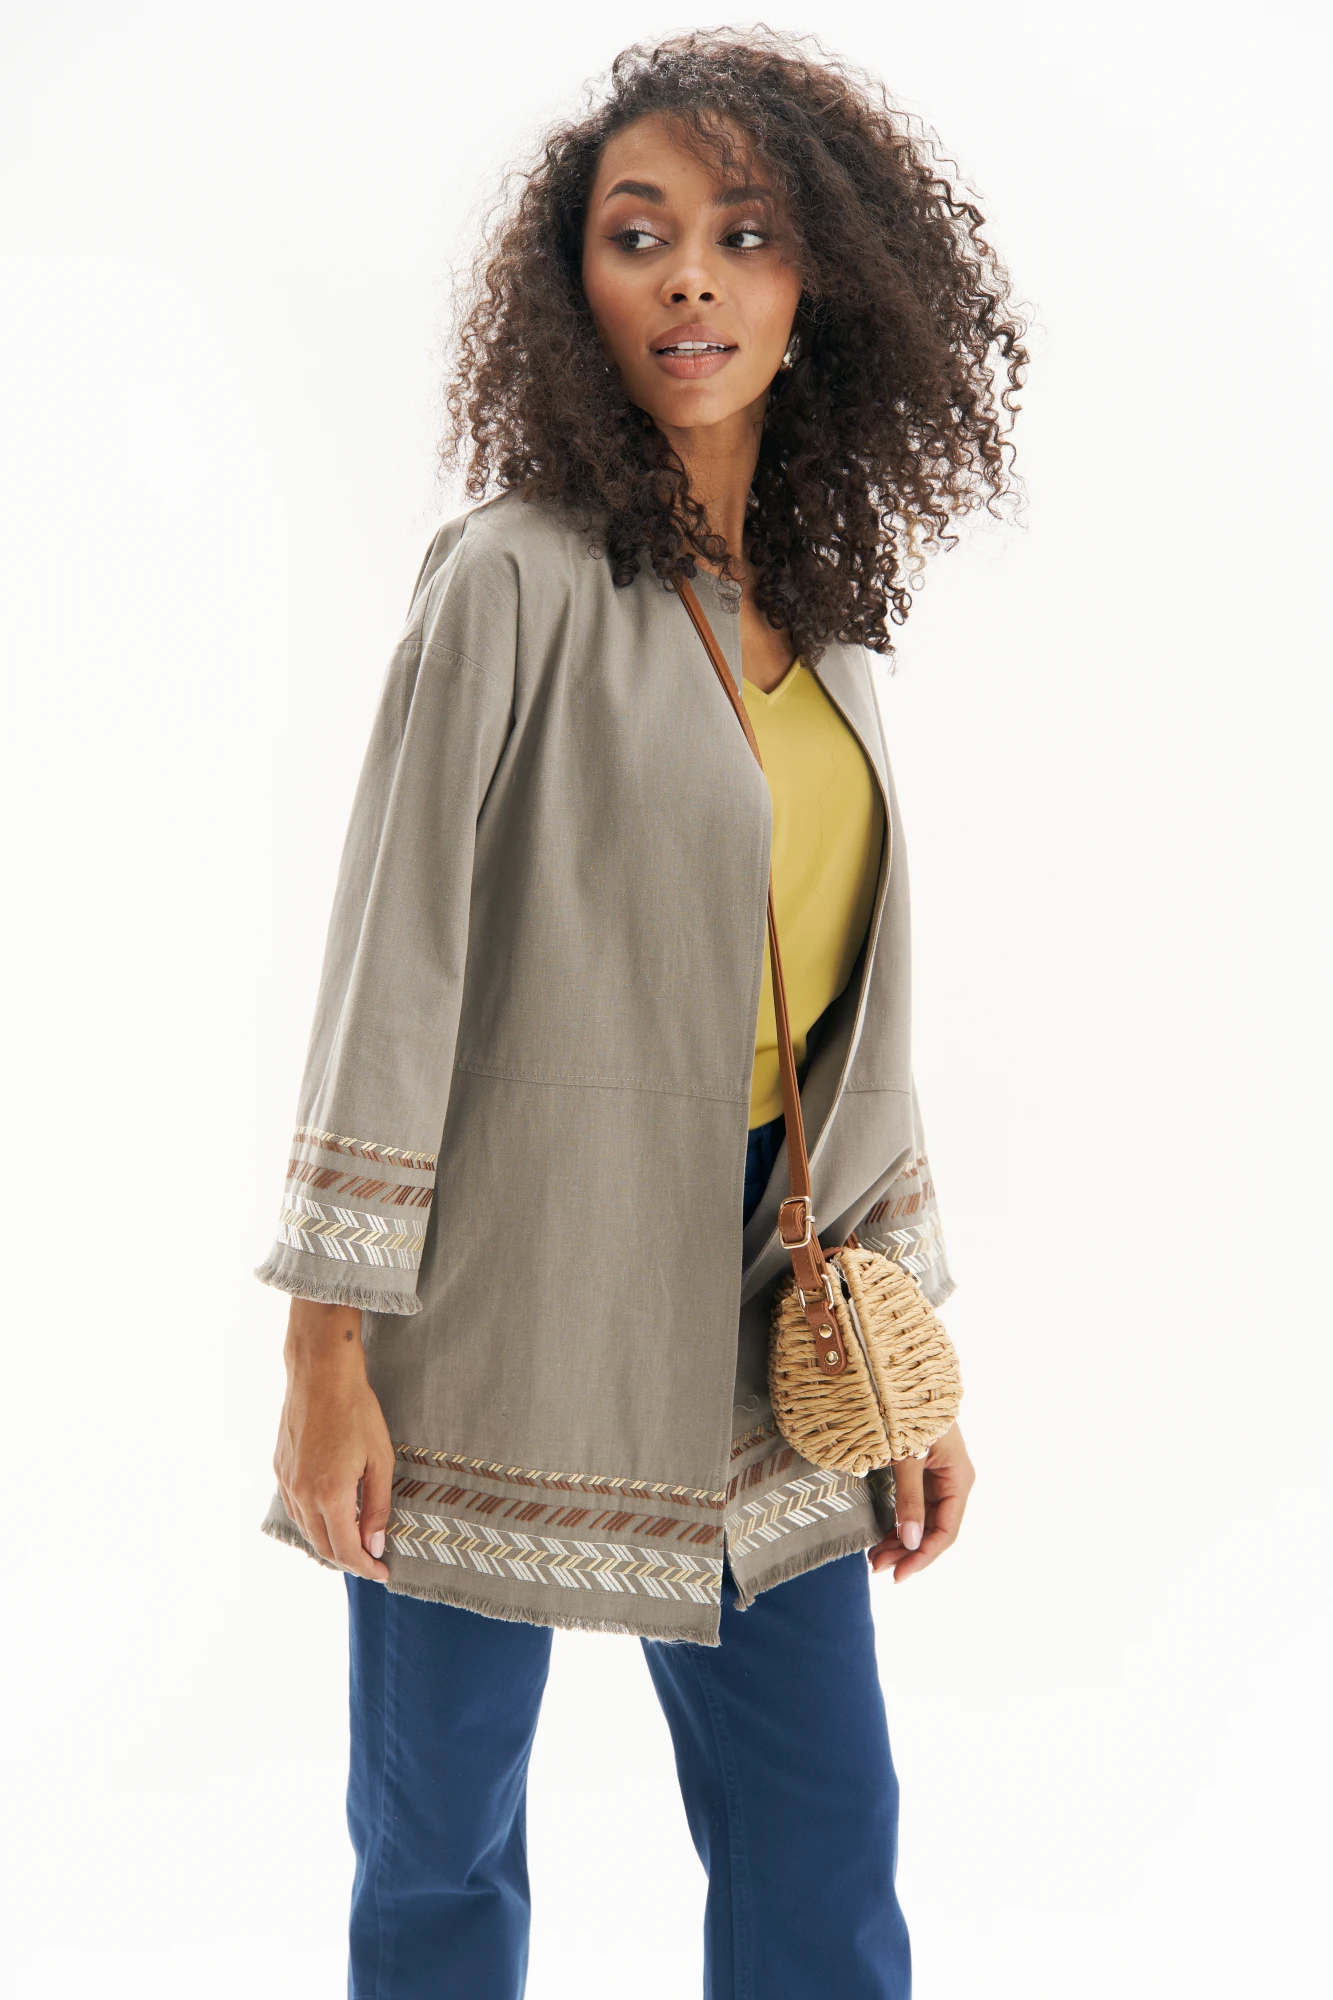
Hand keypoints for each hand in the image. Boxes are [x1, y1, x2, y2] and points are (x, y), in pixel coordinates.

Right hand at [273, 1299, 393, 1583]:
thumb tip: (375, 1545)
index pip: (347, 1550)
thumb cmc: (357, 1411)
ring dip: (329, 1543)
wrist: (321, 1374)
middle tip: (372, 1562)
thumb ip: (377, 1507)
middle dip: (348, 1561)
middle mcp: (303, 1494)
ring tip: (354, 1543)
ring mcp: (287, 1482)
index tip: (382, 1573)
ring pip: (306, 1530)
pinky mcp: (280, 1469)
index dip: (366, 1567)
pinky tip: (330, 1517)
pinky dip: (313, 1522)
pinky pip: (295, 1509)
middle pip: (324, 1546)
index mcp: (330, 1495)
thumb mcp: (381, 1460)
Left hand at [868, 1422, 974, 1582]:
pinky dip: (897, 1523)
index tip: (898, 1575)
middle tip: (876, 1567)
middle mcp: (952, 1481)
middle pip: (933, 1529)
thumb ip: (909, 1498)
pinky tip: (880, 1538)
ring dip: (899, 1541)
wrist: (899, 1375)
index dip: (923, 1556)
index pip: (946, 1531)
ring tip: (873, 1558)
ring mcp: (937, 1476)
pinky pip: (913, 1506)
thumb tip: (910, 1541)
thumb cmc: (908, 1411)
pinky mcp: (921, 1471)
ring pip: (922, 1520)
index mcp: (959, 1478)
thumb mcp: (907, 1456)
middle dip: (906, 1551)